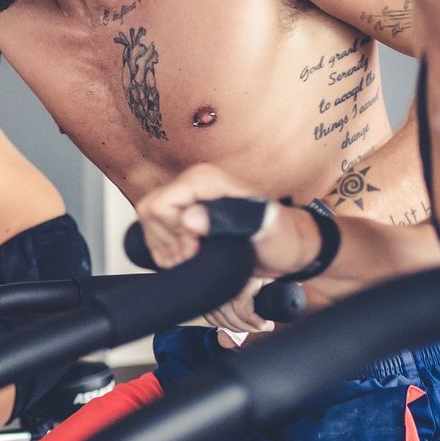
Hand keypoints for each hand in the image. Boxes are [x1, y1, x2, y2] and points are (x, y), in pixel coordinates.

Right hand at [134, 165, 322, 334]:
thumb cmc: (281, 237)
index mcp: (206, 180)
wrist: (290, 247)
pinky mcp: (187, 216)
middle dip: (165, 241)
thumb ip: (231, 220)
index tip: (194, 249)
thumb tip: (191, 219)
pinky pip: (156, 230)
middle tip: (192, 257)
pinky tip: (185, 260)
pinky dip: (164, 250)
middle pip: (150, 213)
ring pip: (149, 222)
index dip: (171, 232)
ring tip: (190, 260)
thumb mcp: (264, 229)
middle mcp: (193, 185)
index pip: (160, 204)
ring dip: (164, 248)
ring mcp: (188, 200)